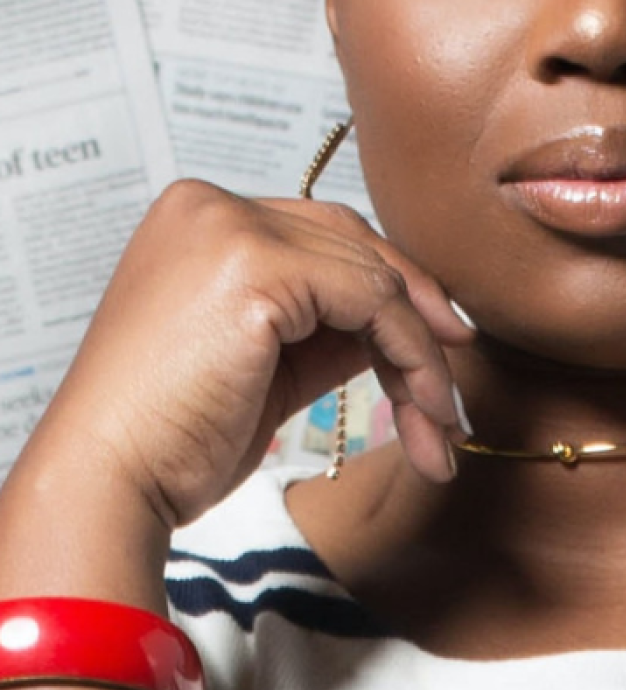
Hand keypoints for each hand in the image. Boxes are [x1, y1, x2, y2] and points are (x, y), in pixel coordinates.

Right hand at [39, 180, 471, 530]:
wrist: (110, 483)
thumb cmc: (172, 435)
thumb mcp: (268, 360)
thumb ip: (330, 323)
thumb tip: (410, 318)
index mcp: (199, 217)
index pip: (326, 233)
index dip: (392, 287)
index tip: (442, 341)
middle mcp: (211, 207)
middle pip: (357, 246)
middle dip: (418, 319)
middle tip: (451, 389)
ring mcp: (231, 229)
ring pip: (374, 278)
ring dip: (420, 356)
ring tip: (439, 425)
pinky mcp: (255, 266)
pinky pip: (372, 302)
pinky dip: (409, 354)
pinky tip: (421, 407)